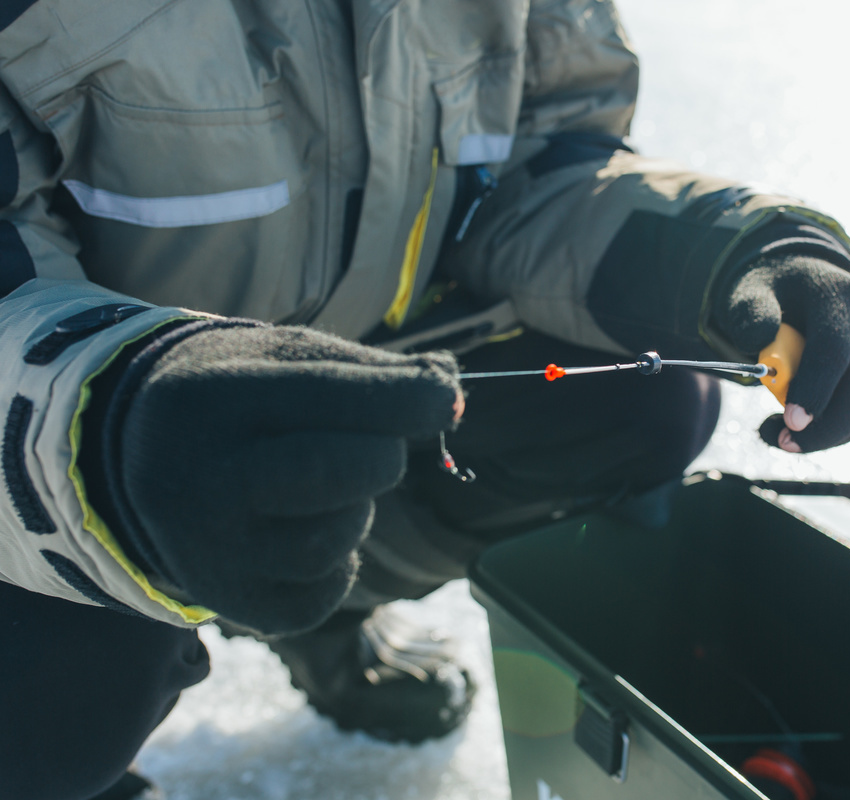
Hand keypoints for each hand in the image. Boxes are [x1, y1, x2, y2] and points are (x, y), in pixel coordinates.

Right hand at [96, 322, 461, 633]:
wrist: (140, 453)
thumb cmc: (241, 395)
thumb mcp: (288, 357)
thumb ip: (373, 371)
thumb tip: (452, 390)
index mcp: (218, 397)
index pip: (334, 397)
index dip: (411, 400)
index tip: (444, 397)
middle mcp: (203, 478)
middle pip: (341, 473)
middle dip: (385, 455)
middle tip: (378, 445)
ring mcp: (210, 550)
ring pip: (337, 541)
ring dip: (357, 511)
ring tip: (322, 488)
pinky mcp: (230, 601)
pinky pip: (325, 596)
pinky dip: (338, 564)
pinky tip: (305, 529)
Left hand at [713, 254, 849, 451]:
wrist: (803, 279)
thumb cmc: (773, 288)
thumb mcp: (751, 289)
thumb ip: (750, 311)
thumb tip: (757, 341)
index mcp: (837, 298)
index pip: (835, 349)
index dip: (816, 388)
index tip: (791, 422)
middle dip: (828, 427)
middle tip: (784, 443)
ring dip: (825, 434)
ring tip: (775, 434)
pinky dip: (827, 430)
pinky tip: (790, 428)